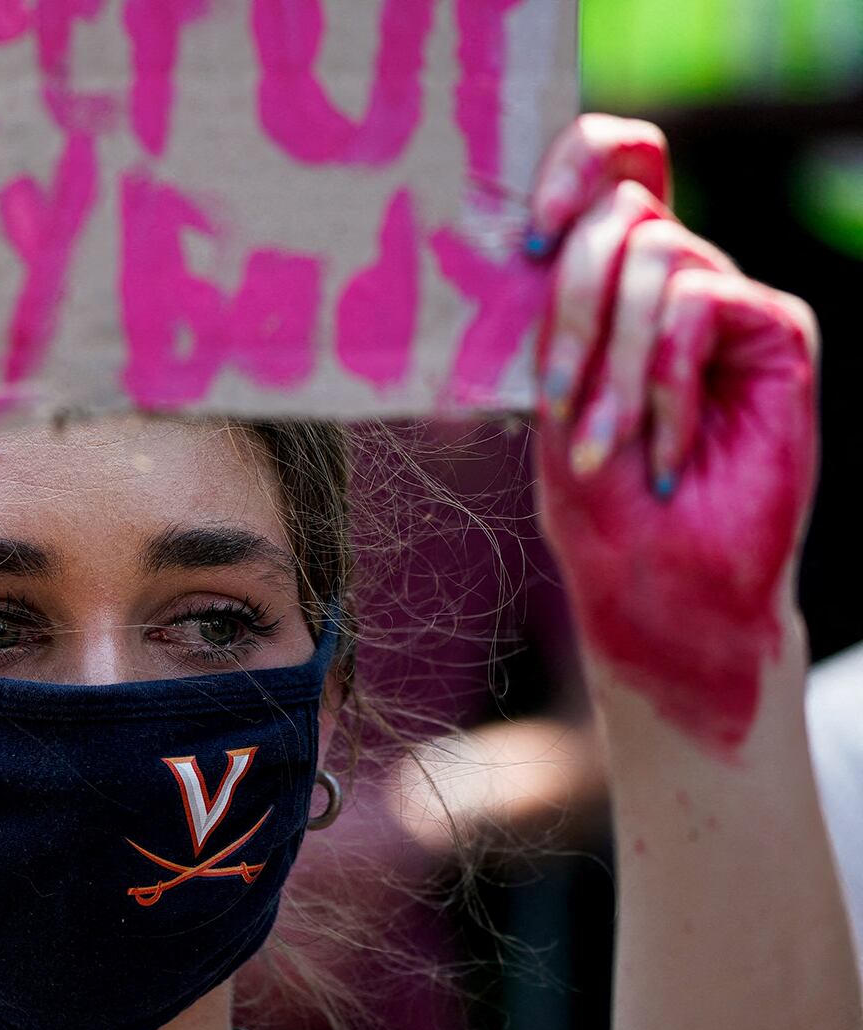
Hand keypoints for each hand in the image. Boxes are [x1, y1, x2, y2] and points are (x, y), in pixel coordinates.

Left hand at [529, 115, 818, 752]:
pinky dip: (665, 381)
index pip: (611, 162)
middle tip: (559, 400)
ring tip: (608, 448)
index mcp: (609, 286)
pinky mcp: (778, 332)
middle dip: (570, 308)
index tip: (530, 236)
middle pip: (620, 209)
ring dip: (613, 365)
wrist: (667, 590)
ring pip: (654, 257)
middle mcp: (672, 280)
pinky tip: (668, 450)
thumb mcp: (549, 400)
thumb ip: (548, 312)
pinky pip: (699, 304)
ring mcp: (727, 303)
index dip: (575, 161)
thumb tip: (528, 232)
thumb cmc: (600, 508)